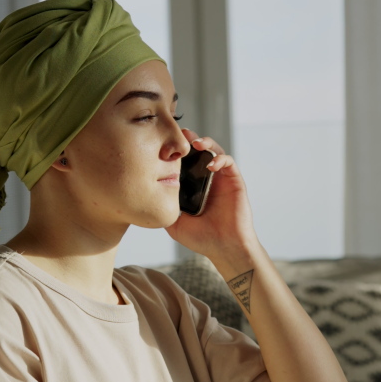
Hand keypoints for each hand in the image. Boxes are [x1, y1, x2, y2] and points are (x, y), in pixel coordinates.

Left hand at [164, 127, 257, 256]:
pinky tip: (210, 165)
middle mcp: (206, 180)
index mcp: (193, 186)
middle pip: (198, 151)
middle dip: (189, 139)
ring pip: (214, 151)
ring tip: (195, 143)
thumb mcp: (175, 224)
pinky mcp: (234, 181)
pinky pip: (228, 162)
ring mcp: (221, 179)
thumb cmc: (202, 239)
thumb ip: (164, 210)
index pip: (184, 162)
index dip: (175, 151)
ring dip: (205, 143)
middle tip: (179, 133)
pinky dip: (220, 159)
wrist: (225, 248)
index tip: (163, 143)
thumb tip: (146, 199)